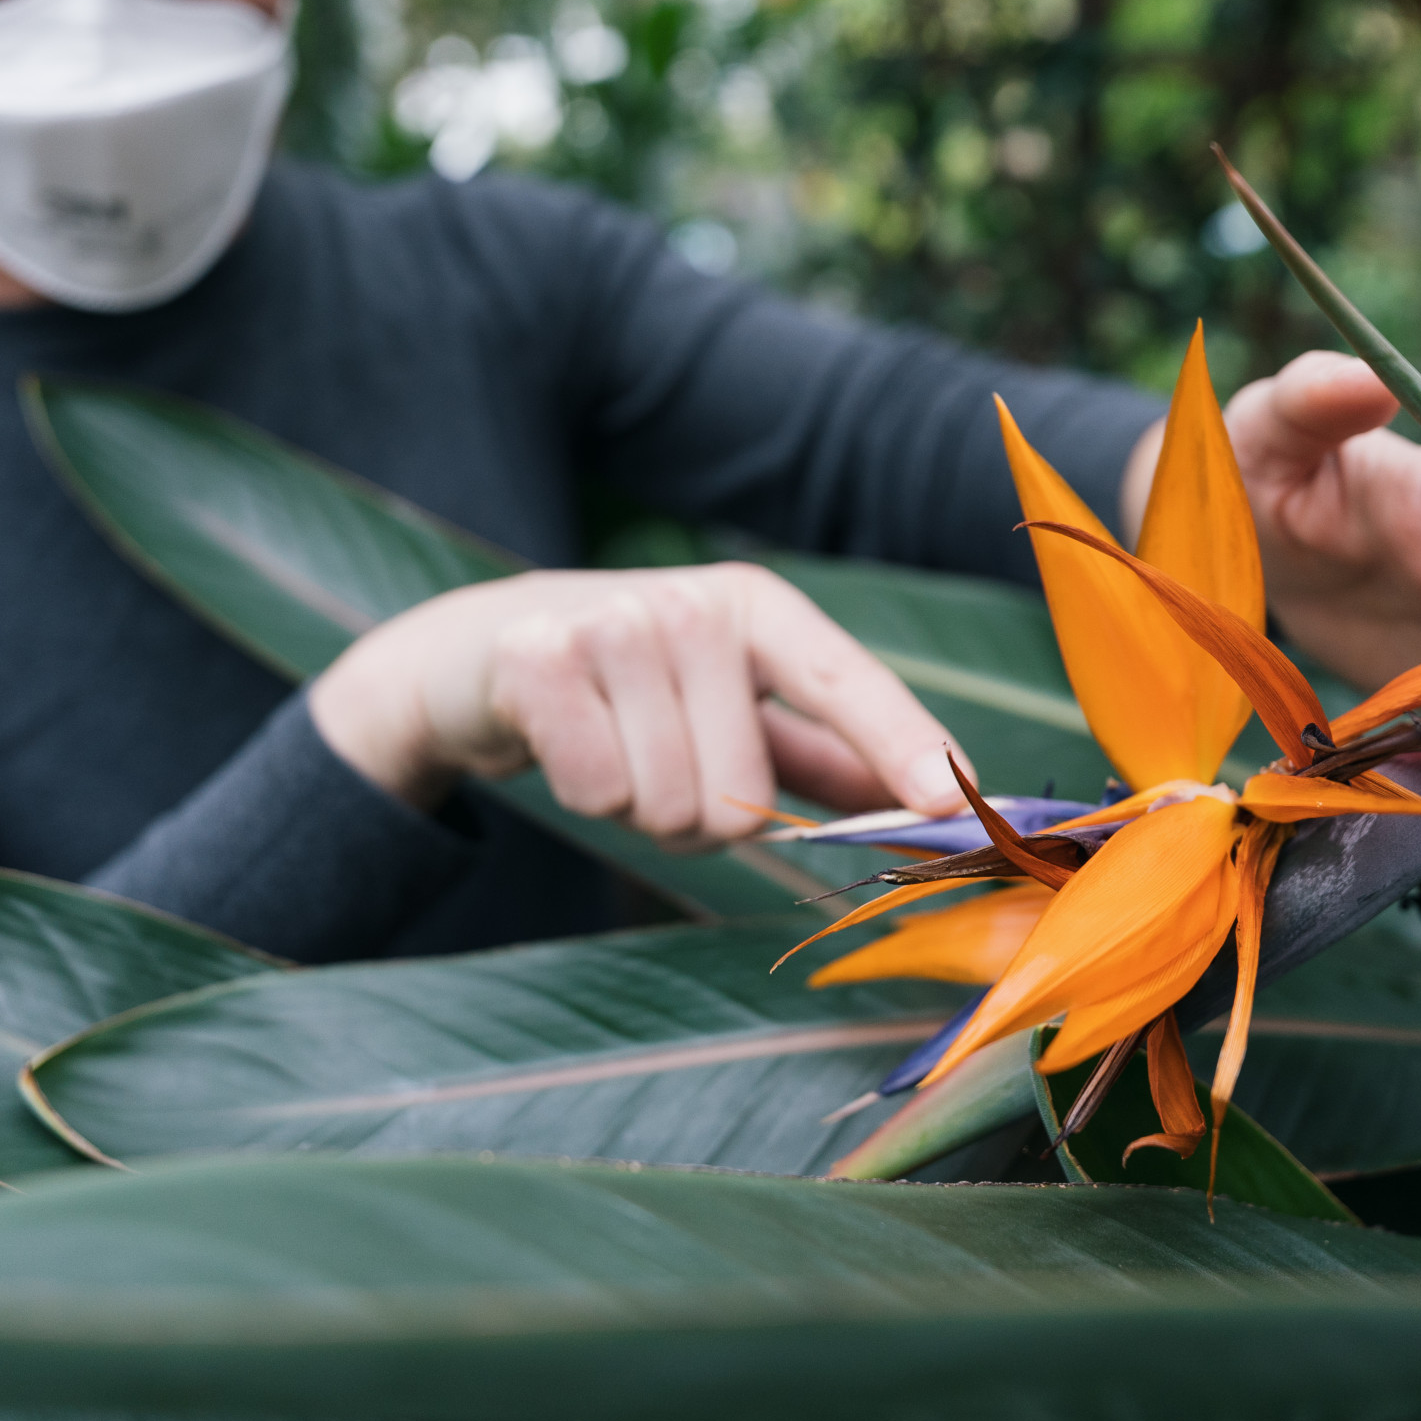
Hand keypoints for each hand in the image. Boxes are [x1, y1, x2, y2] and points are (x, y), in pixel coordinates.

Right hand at [306, 563, 968, 846]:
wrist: (475, 653)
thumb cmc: (628, 687)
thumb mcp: (731, 701)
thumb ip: (828, 751)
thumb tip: (933, 799)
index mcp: (754, 608)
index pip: (841, 679)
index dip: (898, 741)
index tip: (945, 801)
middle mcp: (692, 603)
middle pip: (742, 793)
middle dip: (701, 818)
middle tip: (658, 767)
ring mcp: (613, 624)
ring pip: (670, 804)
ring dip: (639, 810)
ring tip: (611, 751)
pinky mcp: (538, 658)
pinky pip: (598, 791)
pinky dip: (583, 794)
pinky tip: (564, 745)